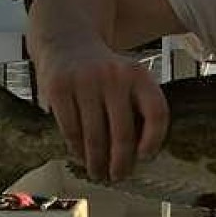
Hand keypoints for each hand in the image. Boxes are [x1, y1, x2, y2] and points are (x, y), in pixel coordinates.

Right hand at [39, 42, 168, 182]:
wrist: (68, 40)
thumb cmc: (105, 71)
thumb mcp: (129, 78)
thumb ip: (138, 107)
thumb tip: (140, 155)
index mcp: (139, 75)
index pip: (156, 113)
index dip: (154, 140)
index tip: (146, 158)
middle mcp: (114, 76)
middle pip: (123, 132)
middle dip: (120, 162)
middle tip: (118, 176)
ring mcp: (84, 81)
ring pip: (94, 136)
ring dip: (96, 161)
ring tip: (98, 173)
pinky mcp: (59, 88)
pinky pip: (71, 129)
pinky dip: (76, 149)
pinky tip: (80, 157)